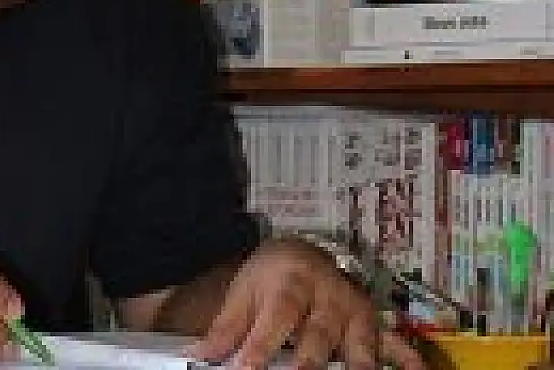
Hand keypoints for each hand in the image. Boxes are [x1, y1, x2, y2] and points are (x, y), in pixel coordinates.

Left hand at [187, 238, 425, 368]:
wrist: (301, 252)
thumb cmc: (271, 278)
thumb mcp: (244, 292)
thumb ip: (227, 327)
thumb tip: (203, 354)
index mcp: (292, 283)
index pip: (275, 319)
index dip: (261, 347)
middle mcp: (328, 296)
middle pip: (320, 335)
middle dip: (308, 364)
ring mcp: (356, 311)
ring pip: (359, 343)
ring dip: (357, 367)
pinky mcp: (375, 323)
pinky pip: (395, 342)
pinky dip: (406, 360)